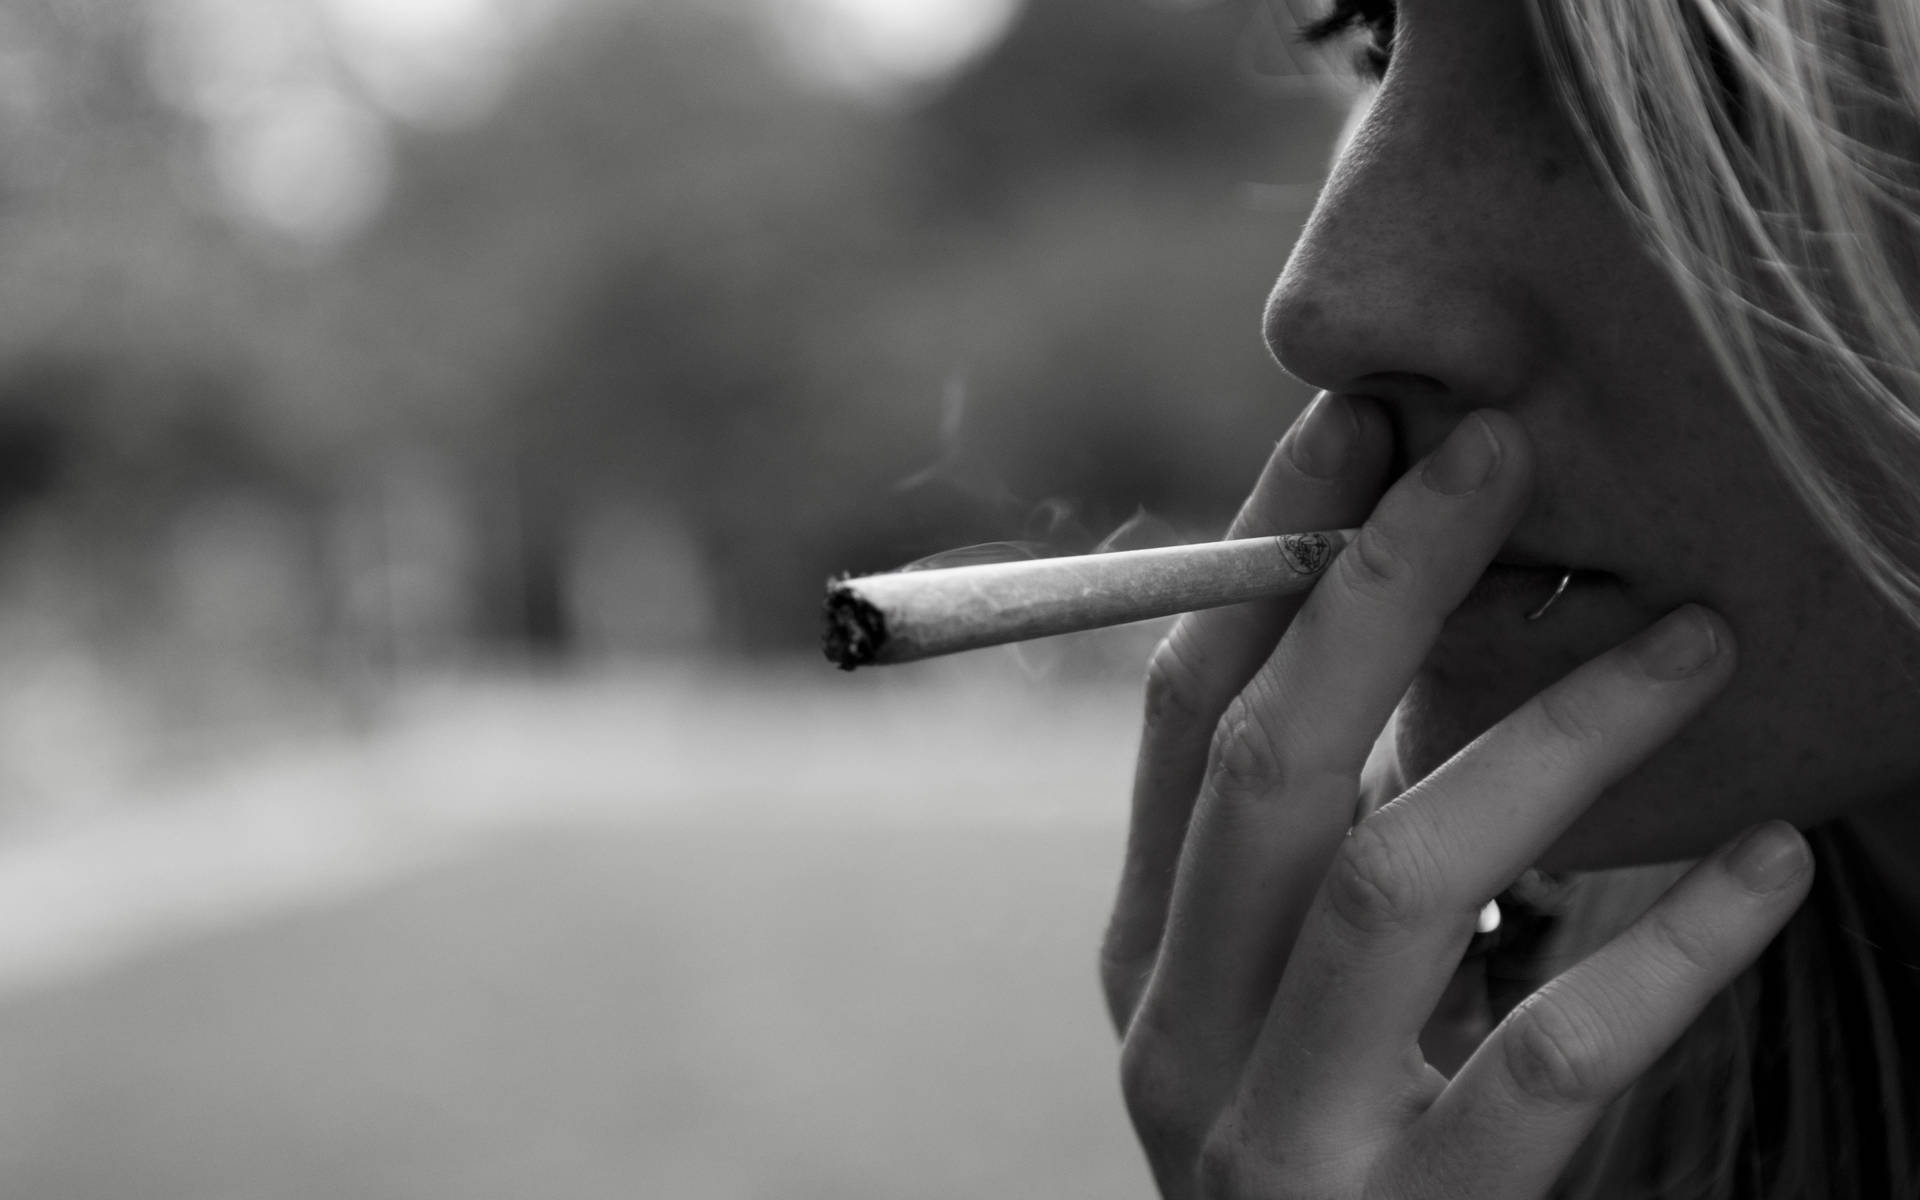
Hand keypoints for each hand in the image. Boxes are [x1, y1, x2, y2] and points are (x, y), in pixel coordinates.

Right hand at [1099, 394, 1813, 1198]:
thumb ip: (1299, 854)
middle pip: (1267, 765)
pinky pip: (1545, 1061)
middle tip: (1501, 450)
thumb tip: (1386, 619)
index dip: (1265, 554)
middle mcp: (1175, 1036)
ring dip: (1553, 737)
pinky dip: (1666, 948)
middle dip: (1381, 588)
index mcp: (1145, 957)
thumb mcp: (1272, 1003)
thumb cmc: (1332, 1147)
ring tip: (1694, 640)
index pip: (1181, 712)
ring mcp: (1273, 1142)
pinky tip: (1765, 859)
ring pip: (1392, 882)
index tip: (1365, 422)